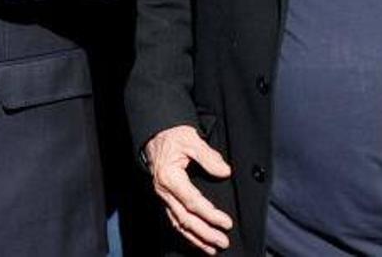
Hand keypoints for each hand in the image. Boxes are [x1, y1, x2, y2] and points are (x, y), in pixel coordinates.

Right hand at [144, 125, 233, 253]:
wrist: (154, 135)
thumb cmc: (171, 136)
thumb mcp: (190, 138)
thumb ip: (208, 156)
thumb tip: (225, 171)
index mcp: (170, 178)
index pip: (192, 202)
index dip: (210, 215)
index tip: (226, 223)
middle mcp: (164, 191)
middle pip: (185, 219)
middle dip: (205, 233)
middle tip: (223, 241)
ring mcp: (163, 196)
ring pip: (178, 223)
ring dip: (196, 238)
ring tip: (212, 248)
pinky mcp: (165, 198)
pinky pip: (175, 219)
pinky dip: (187, 233)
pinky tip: (197, 239)